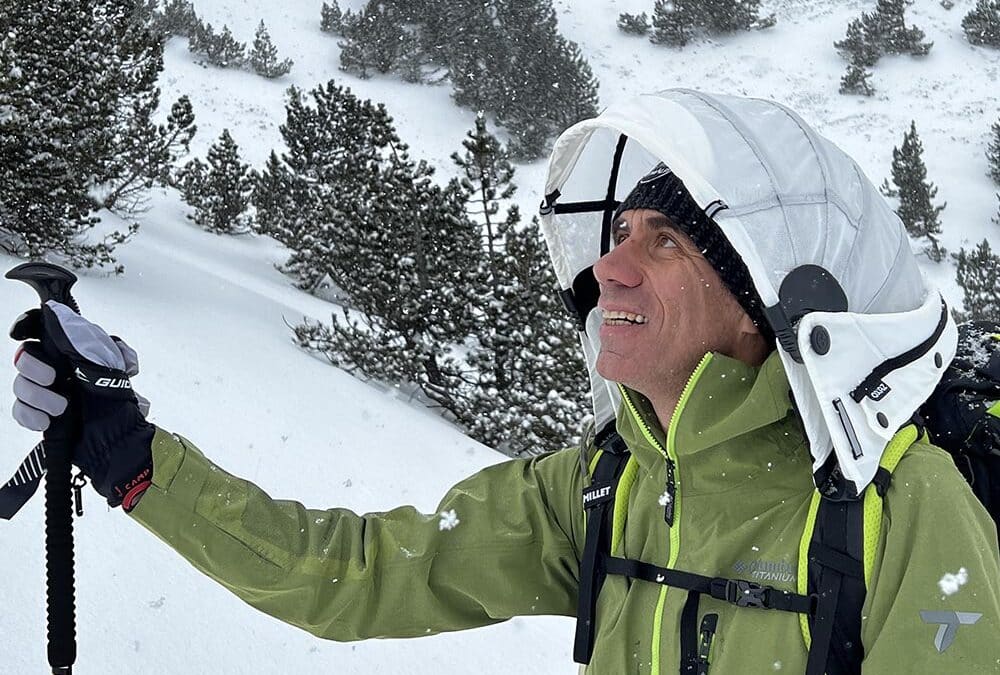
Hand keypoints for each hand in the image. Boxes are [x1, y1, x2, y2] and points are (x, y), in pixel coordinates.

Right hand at [11, 301, 154, 510]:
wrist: (117, 437)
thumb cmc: (116, 397)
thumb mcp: (107, 358)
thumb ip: (80, 334)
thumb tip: (55, 310)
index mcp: (71, 350)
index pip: (39, 329)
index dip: (26, 326)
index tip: (21, 332)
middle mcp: (56, 368)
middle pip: (24, 357)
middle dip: (33, 367)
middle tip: (53, 378)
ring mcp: (46, 393)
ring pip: (20, 386)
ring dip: (38, 396)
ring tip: (62, 408)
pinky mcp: (40, 416)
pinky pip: (20, 411)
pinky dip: (30, 416)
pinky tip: (47, 422)